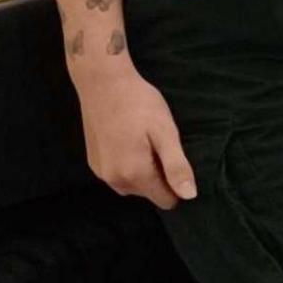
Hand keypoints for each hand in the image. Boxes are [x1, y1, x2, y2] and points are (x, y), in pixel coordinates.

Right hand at [74, 69, 196, 208]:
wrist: (103, 83)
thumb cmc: (139, 104)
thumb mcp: (165, 133)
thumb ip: (177, 167)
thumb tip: (189, 196)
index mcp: (134, 175)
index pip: (165, 200)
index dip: (177, 184)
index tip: (176, 160)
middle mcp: (114, 180)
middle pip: (148, 192)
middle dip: (159, 175)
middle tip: (159, 144)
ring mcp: (100, 172)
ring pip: (133, 185)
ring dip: (143, 170)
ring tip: (145, 141)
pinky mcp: (93, 162)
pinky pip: (118, 175)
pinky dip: (128, 165)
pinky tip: (130, 141)